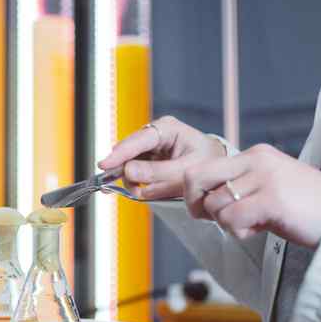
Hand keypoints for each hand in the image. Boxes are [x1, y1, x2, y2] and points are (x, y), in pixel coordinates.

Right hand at [98, 116, 225, 198]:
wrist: (214, 169)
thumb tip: (127, 171)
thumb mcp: (186, 170)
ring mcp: (148, 147)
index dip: (120, 153)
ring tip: (146, 192)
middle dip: (128, 173)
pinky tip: (144, 190)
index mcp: (167, 128)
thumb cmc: (206, 164)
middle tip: (136, 190)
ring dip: (134, 182)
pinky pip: (134, 173)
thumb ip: (157, 172)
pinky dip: (138, 184)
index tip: (105, 165)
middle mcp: (154, 135)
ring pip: (128, 165)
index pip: (139, 140)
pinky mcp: (146, 160)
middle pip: (129, 153)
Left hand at [184, 144, 320, 247]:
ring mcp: (264, 178)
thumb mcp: (266, 188)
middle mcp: (256, 161)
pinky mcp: (271, 199)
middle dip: (196, 204)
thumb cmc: (303, 209)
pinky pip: (231, 219)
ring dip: (226, 223)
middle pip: (195, 178)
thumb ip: (237, 188)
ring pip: (213, 204)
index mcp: (253, 155)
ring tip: (252, 224)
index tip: (206, 210)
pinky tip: (259, 229)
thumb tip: (200, 201)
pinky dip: (239, 231)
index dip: (194, 194)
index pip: (201, 168)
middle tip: (213, 219)